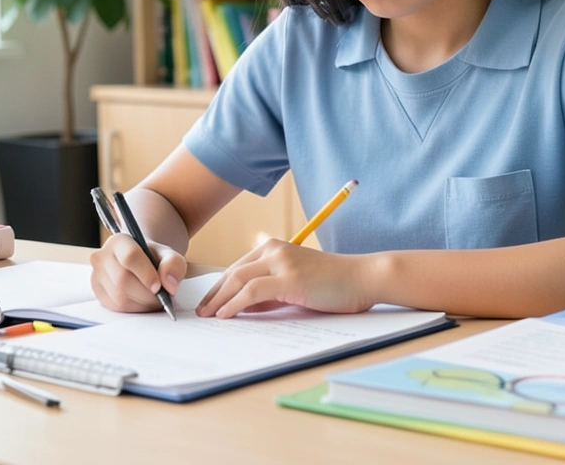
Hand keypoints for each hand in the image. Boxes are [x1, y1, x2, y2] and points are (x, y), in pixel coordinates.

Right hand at [89, 234, 186, 313]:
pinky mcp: (99, 294)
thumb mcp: (168, 254)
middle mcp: (102, 256)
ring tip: (155, 299)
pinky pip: (117, 307)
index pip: (130, 257)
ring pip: (120, 297)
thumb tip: (169, 285)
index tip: (159, 286)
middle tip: (162, 297)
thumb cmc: (153, 257)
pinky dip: (135, 309)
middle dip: (147, 294)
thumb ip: (173, 263)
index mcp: (119, 241)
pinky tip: (143, 302)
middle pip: (124, 281)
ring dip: (143, 304)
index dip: (146, 274)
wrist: (140, 262)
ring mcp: (97, 276)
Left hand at [196, 239, 376, 318]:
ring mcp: (281, 263)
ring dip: (219, 300)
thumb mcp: (295, 284)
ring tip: (208, 316)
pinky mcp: (289, 278)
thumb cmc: (334, 284)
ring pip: (238, 280)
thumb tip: (244, 307)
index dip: (219, 286)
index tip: (209, 302)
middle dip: (214, 294)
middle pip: (233, 272)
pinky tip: (225, 315)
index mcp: (274, 248)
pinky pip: (252, 292)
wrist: (363, 278)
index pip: (237, 268)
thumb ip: (270, 292)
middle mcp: (274, 250)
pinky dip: (235, 304)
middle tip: (201, 312)